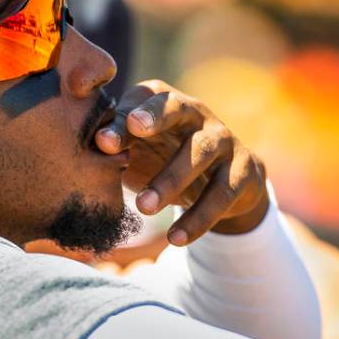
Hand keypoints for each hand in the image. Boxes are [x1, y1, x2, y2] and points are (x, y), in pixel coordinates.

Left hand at [95, 80, 268, 244]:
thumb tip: (96, 147)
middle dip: (154, 120)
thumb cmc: (163, 158)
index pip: (142, 100)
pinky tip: (175, 238)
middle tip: (130, 134)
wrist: (221, 183)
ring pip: (200, 152)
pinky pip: (221, 193)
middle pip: (177, 108)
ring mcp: (223, 138)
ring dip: (170, 180)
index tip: (103, 140)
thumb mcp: (137, 150)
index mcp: (164, 101)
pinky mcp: (243, 169)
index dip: (123, 118)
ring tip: (143, 208)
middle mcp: (196, 112)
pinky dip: (198, 218)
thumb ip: (117, 143)